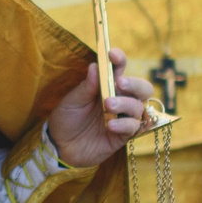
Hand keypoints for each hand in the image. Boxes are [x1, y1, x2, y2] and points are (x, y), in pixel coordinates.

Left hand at [49, 49, 159, 166]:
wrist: (60, 147)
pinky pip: (134, 127)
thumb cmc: (66, 120)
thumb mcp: (72, 101)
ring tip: (108, 105)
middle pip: (142, 88)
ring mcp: (123, 117)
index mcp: (107, 86)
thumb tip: (94, 65)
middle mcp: (119, 100)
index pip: (120, 69)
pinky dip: (125, 124)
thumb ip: (86, 86)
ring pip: (138, 107)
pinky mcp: (123, 136)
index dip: (120, 60)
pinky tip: (111, 124)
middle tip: (119, 83)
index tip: (113, 55)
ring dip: (125, 103)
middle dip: (134, 83)